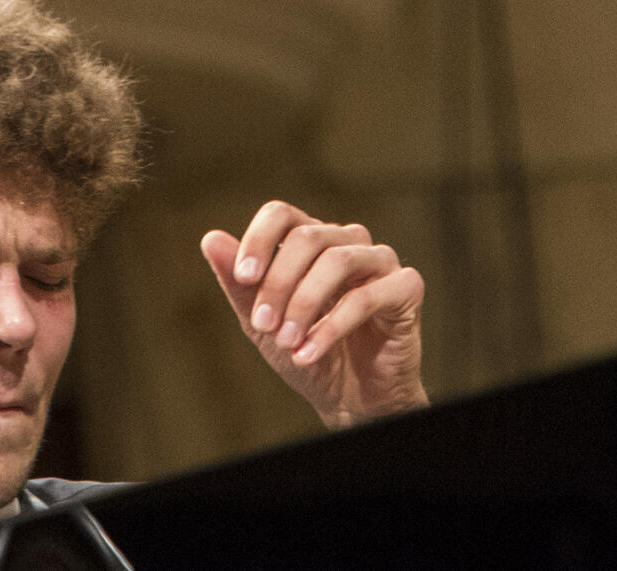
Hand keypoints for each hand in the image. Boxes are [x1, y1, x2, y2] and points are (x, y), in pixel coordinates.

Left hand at [201, 201, 426, 428]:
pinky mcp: (406, 288)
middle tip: (264, 325)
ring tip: (286, 341)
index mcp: (313, 241)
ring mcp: (380, 262)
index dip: (259, 239)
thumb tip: (210, 239)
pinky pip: (367, 295)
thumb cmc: (307, 354)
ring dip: (304, 303)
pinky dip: (332, 326)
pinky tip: (308, 353)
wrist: (352, 401)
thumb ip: (240, 284)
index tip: (243, 277)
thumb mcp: (263, 324)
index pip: (283, 214)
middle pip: (307, 237)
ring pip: (337, 260)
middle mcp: (348, 242)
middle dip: (278, 283)